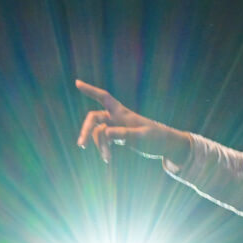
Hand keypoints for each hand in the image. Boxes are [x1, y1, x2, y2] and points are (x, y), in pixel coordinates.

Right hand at [75, 80, 190, 164]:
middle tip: (81, 145)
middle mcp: (117, 118)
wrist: (166, 145)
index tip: (77, 83)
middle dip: (86, 130)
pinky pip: (104, 141)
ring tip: (107, 159)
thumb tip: (106, 133)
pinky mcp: (118, 137)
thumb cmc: (157, 138)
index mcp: (123, 113)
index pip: (104, 98)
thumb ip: (125, 134)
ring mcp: (116, 127)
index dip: (90, 90)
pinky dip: (104, 149)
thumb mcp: (142, 136)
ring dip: (100, 146)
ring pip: (99, 133)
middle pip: (94, 118)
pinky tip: (107, 159)